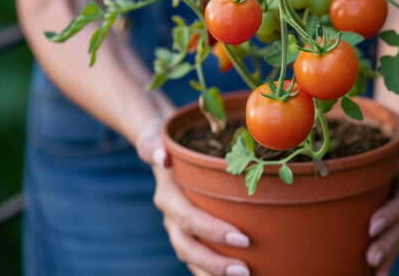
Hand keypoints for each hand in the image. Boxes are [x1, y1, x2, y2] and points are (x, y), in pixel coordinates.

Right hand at [138, 118, 252, 275]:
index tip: (243, 239)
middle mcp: (171, 217)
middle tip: (245, 271)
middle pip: (189, 247)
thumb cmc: (164, 140)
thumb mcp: (156, 136)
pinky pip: (197, 258)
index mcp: (167, 196)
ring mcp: (178, 228)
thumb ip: (153, 144)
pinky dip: (211, 271)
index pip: (189, 218)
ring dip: (213, 272)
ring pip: (192, 257)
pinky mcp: (187, 233)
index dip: (213, 231)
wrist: (156, 148)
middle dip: (215, 262)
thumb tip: (160, 157)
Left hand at [365, 124, 398, 275]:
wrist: (398, 158)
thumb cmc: (394, 148)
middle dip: (387, 245)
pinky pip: (389, 249)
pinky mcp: (392, 231)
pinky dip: (382, 264)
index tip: (372, 225)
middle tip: (371, 257)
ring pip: (396, 243)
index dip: (390, 215)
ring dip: (386, 259)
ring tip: (373, 272)